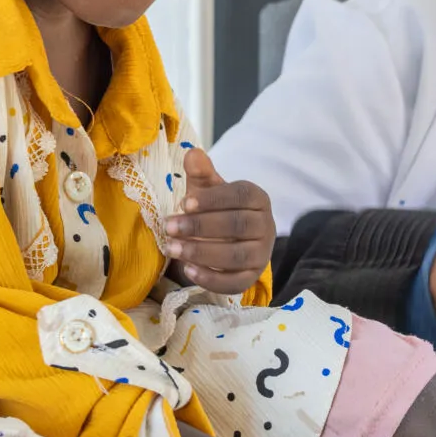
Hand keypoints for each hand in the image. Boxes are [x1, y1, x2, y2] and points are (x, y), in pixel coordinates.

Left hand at [163, 147, 275, 295]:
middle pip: (239, 225)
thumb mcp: (207, 190)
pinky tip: (187, 270)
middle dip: (201, 227)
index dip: (213, 200)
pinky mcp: (251, 277)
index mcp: (257, 198)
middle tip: (170, 227)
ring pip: (236, 255)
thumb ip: (201, 173)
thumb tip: (193, 154)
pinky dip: (211, 278)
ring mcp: (261, 254)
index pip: (241, 196)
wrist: (228, 239)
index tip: (184, 203)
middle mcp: (266, 226)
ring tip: (172, 248)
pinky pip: (235, 282)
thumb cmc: (215, 209)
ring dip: (202, 253)